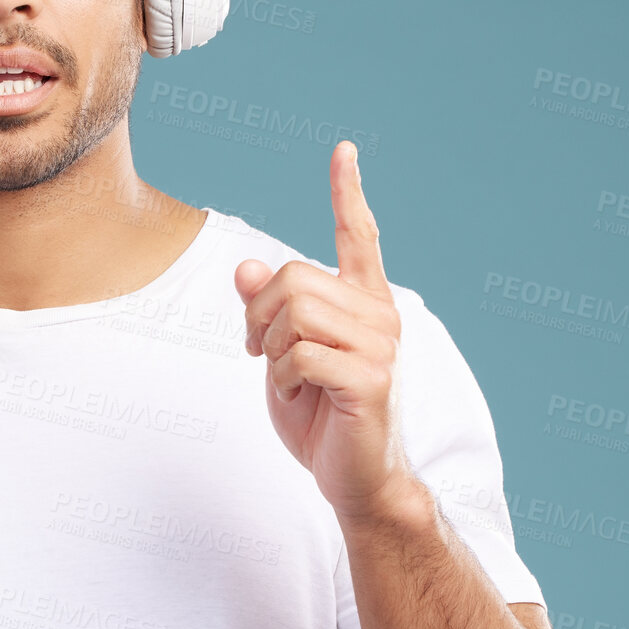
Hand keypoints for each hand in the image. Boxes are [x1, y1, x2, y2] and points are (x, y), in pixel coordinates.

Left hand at [233, 141, 415, 522]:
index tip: (343, 150)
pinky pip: (300, 353)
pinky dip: (284, 377)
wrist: (352, 478)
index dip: (347, 192)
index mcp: (365, 302)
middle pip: (292, 276)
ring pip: (293, 312)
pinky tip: (303, 394)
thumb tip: (246, 267)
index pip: (359, 235)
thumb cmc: (321, 416)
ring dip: (272, 348)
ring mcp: (381, 345)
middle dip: (259, 316)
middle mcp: (381, 314)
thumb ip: (267, 310)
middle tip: (262, 353)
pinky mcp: (371, 377)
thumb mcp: (281, 355)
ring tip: (289, 376)